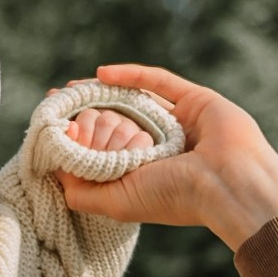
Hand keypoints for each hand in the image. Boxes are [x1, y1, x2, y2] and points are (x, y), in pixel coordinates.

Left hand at [55, 66, 277, 250]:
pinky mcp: (195, 99)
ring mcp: (179, 122)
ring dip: (103, 92)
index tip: (48, 128)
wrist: (228, 183)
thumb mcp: (116, 202)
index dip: (78, 139)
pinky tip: (101, 74)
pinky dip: (130, 74)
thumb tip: (52, 170)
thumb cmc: (175, 198)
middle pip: (119, 122)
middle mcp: (162, 148)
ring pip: (135, 100)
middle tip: (55, 102)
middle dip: (86, 112)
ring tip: (71, 88)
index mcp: (146, 173)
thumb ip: (82, 192)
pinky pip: (158, 81)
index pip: (106, 151)